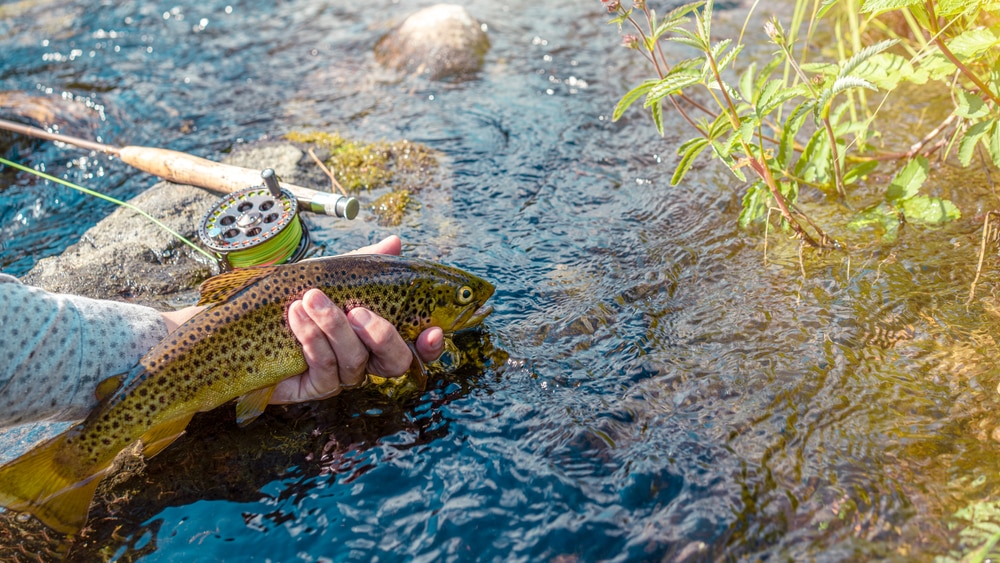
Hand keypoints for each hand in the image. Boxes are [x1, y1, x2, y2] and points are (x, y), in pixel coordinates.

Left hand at [272, 235, 443, 402]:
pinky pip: (323, 368)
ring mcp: (342, 376)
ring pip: (354, 361)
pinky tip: (296, 316)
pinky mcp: (314, 388)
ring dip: (334, 327)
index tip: (432, 330)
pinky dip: (311, 339)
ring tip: (311, 299)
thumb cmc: (299, 296)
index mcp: (378, 336)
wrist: (251, 317)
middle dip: (381, 336)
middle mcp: (367, 360)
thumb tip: (395, 243)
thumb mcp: (333, 276)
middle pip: (394, 363)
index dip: (430, 346)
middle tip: (358, 311)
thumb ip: (366, 263)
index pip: (417, 348)